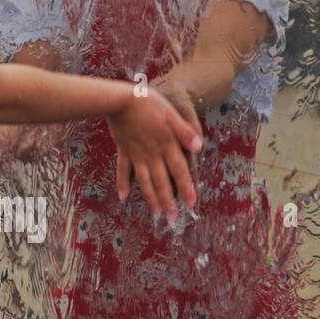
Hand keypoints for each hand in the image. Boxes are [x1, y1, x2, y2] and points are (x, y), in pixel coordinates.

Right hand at [106, 86, 201, 220]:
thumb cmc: (148, 103)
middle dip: (168, 201)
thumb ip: (184, 132)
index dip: (186, 187)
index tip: (190, 203)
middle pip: (161, 181)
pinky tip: (123, 196)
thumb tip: (199, 148)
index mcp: (166, 145)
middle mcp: (152, 154)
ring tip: (156, 213)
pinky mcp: (124, 151)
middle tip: (173, 218)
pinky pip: (123, 171)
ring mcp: (136, 155)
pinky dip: (123, 184)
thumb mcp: (171, 114)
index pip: (179, 171)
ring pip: (145, 181)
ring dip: (151, 198)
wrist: (120, 100)